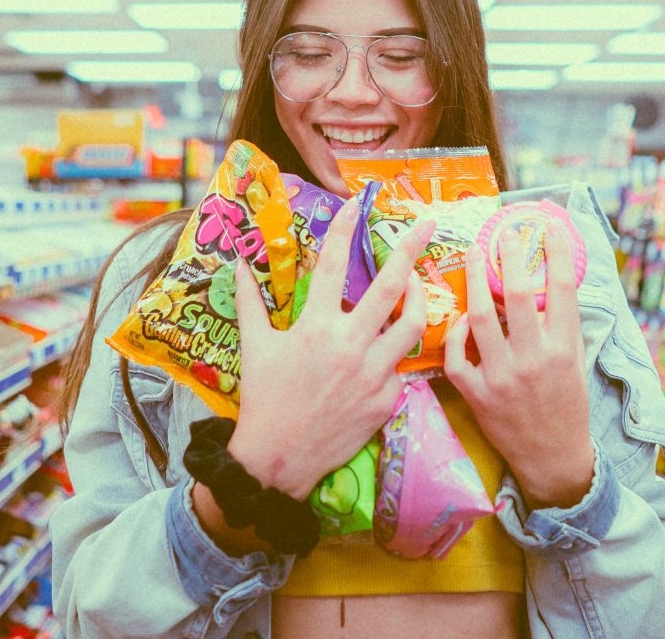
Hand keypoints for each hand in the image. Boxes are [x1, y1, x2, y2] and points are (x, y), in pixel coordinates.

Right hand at [228, 200, 430, 499]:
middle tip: (427, 224)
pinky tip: (388, 348)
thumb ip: (249, 302)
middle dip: (411, 249)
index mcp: (315, 326)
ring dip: (420, 298)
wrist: (277, 461)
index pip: (330, 264)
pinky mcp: (387, 400)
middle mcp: (349, 344)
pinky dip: (397, 352)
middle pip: (391, 286)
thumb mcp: (254, 345)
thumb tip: (237, 264)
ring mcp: (373, 373)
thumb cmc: (263, 398)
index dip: (342, 229)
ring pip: (414, 325)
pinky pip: (401, 366)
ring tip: (417, 284)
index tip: (354, 204)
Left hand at [445, 223, 593, 508]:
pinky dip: (456, 334)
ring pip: (481, 319)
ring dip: (476, 282)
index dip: (557, 252)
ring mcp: (502, 379)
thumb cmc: (567, 403)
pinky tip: (461, 317)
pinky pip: (457, 357)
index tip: (550, 226)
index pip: (563, 289)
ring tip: (475, 256)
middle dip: (510, 257)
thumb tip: (551, 275)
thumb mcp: (576, 361)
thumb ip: (562, 323)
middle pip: (518, 295)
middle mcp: (534, 360)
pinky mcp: (477, 396)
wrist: (553, 458)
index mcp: (564, 349)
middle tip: (504, 233)